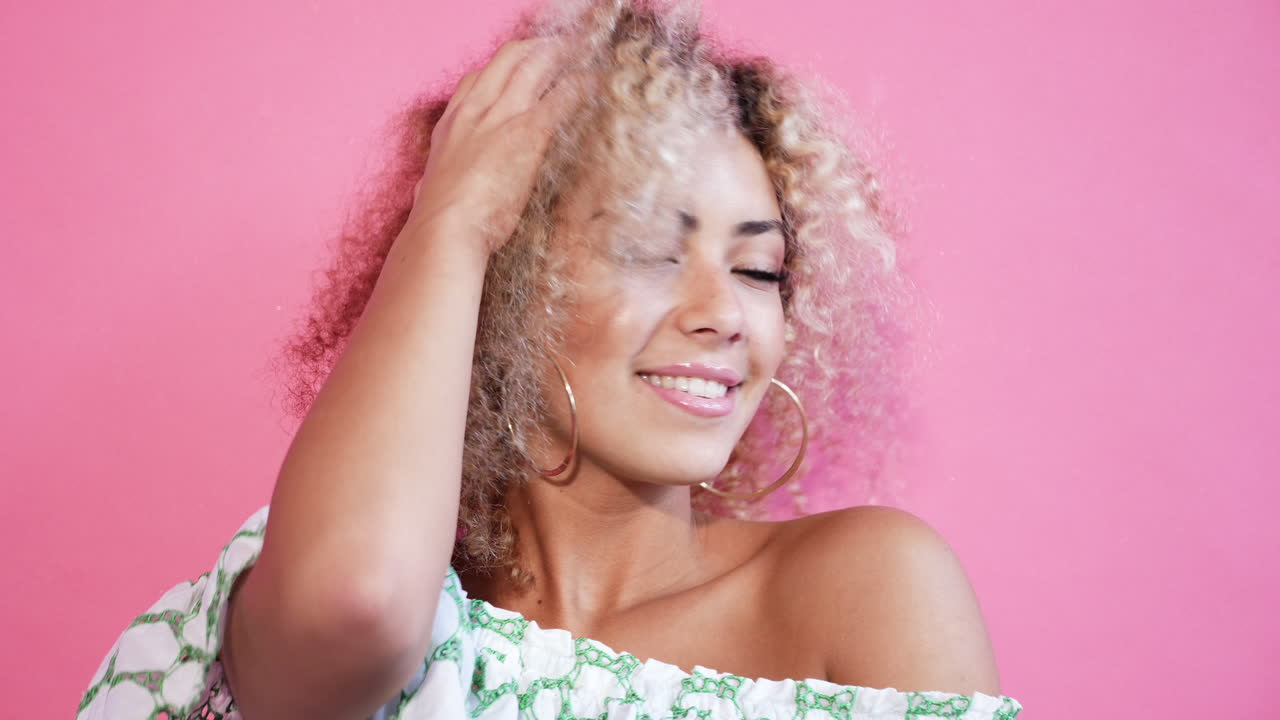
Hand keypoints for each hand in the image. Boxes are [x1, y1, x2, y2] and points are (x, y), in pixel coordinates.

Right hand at [404, 37, 578, 258]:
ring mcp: (500, 118)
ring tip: (578, 53)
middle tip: (556, 51)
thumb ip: (432, 182)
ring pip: (533, 66)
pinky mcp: (527, 132)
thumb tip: (424, 189)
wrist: (444, 230)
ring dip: (559, 55)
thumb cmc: (437, 222)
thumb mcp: (430, 191)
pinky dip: (579, 85)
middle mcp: (474, 112)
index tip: (517, 71)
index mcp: (451, 125)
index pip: (474, 81)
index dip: (500, 70)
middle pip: (505, 60)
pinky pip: (560, 97)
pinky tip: (592, 82)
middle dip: (533, 50)